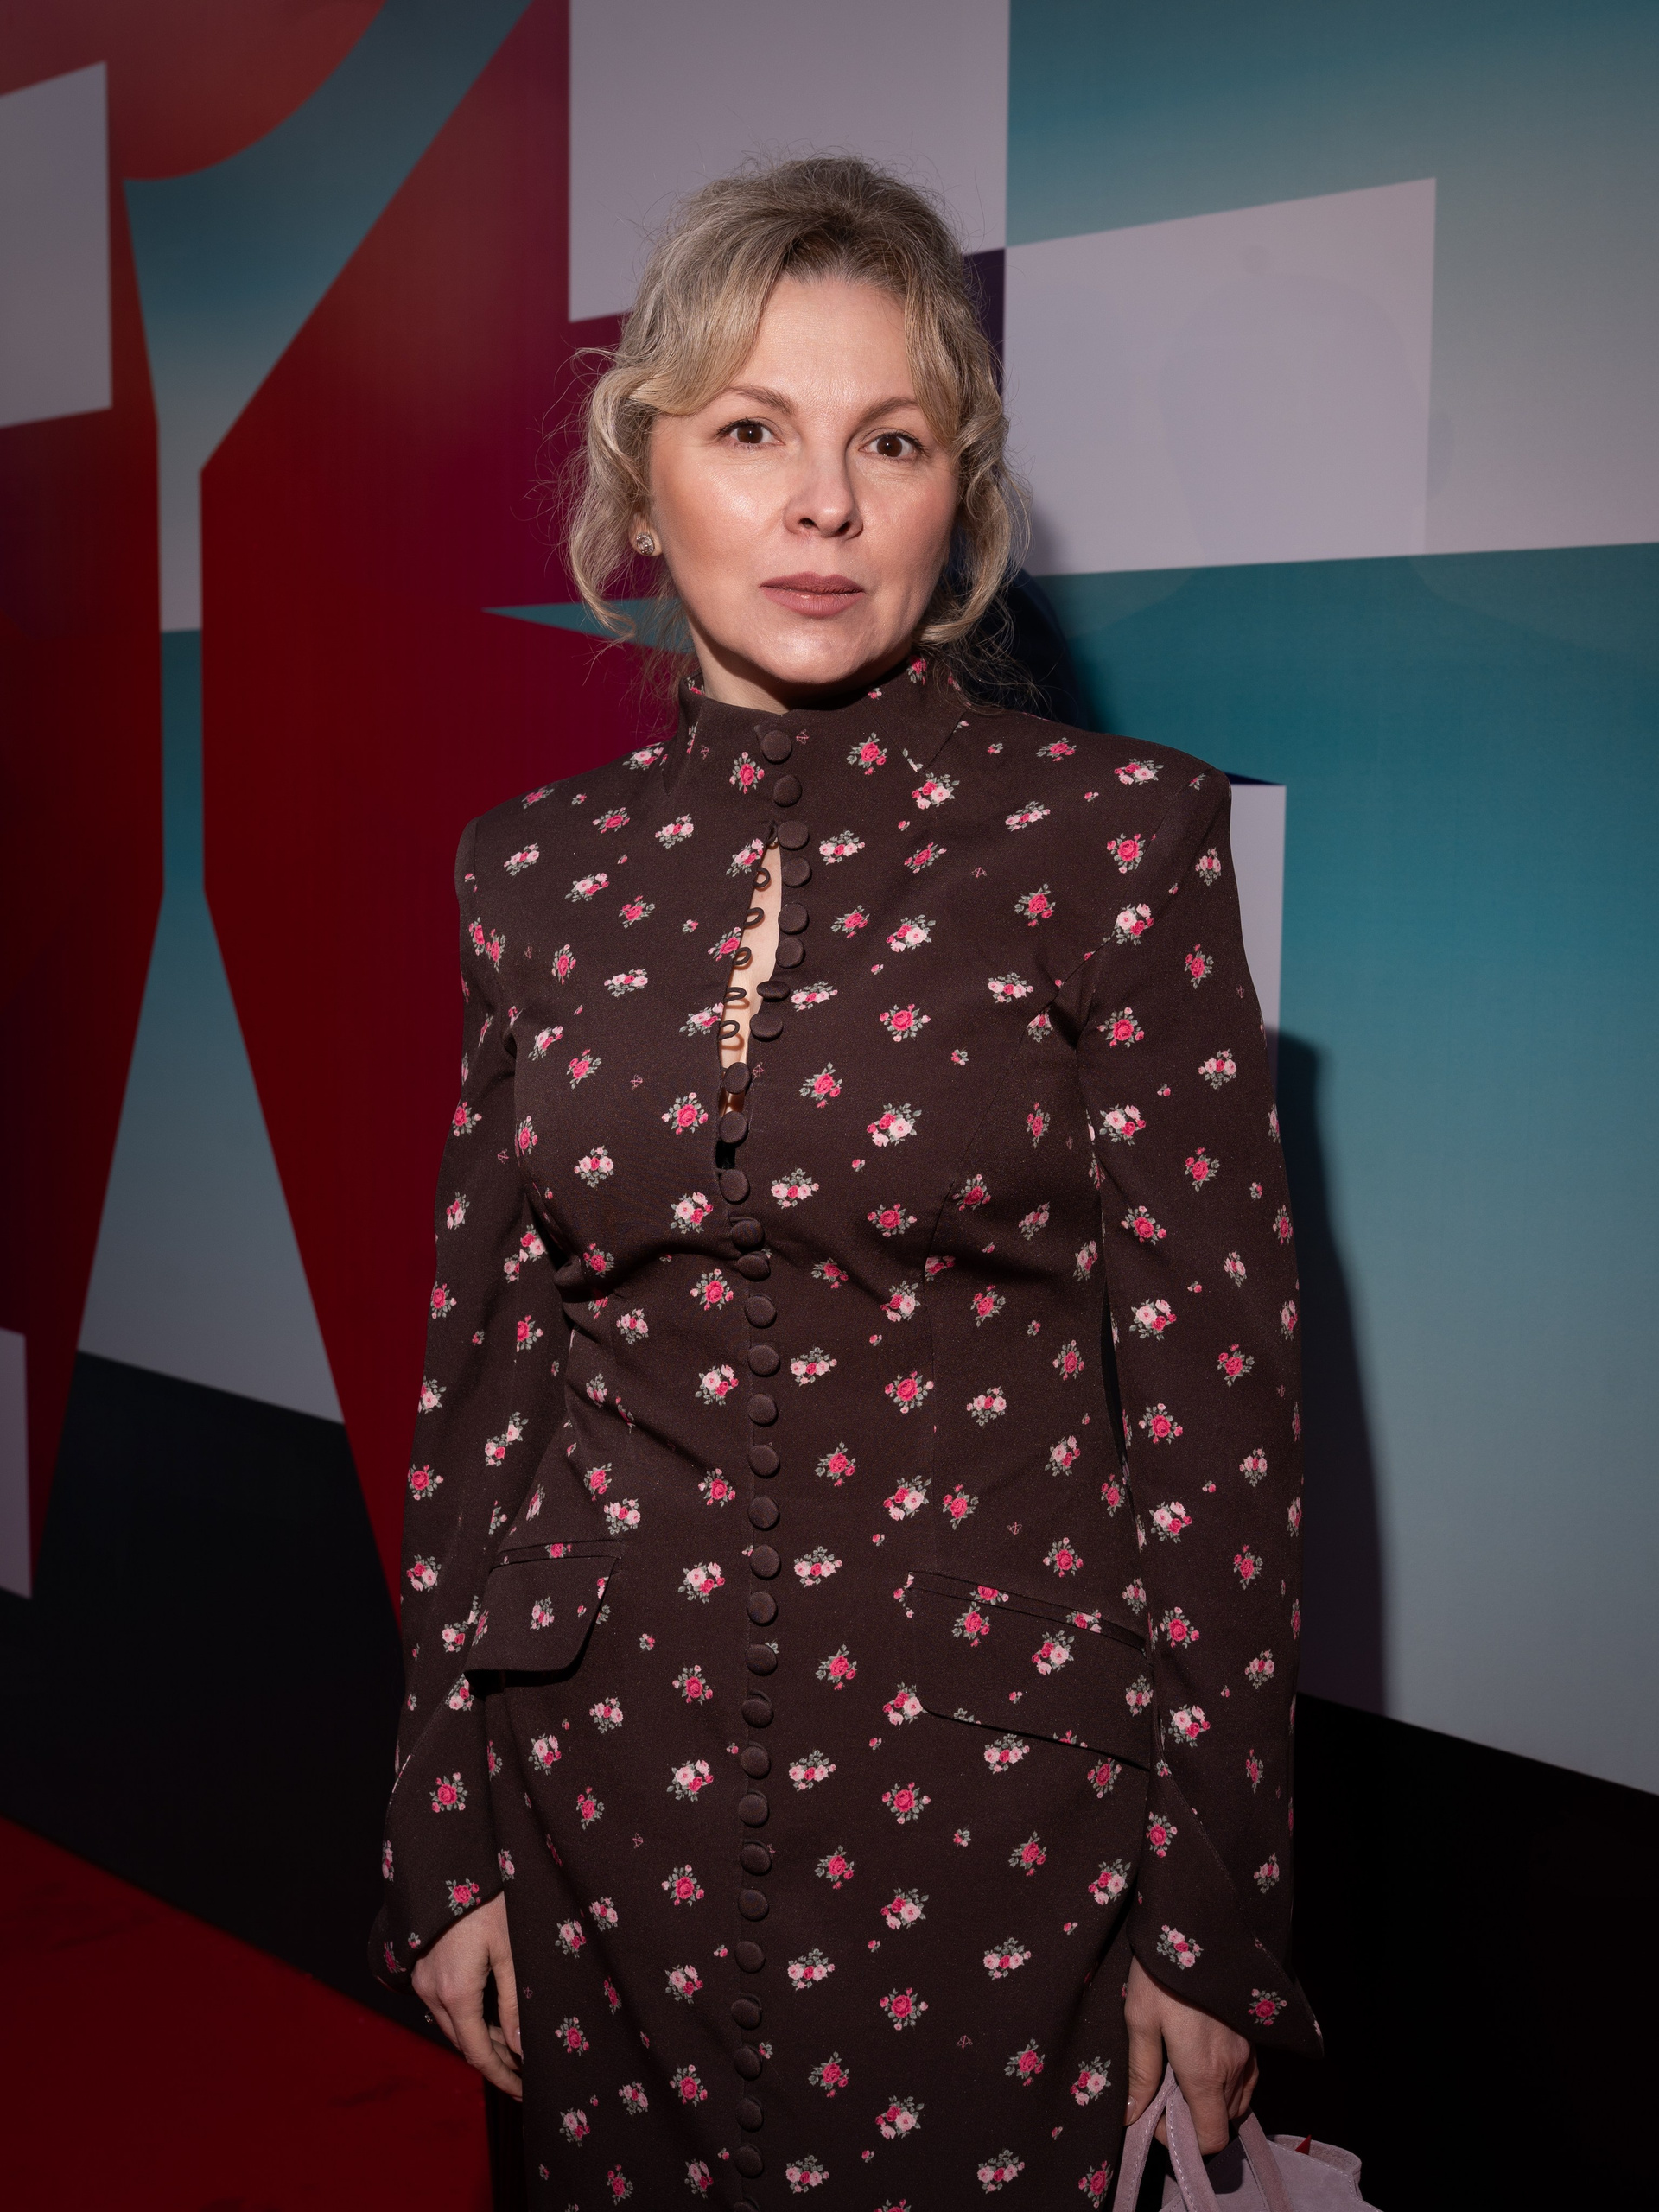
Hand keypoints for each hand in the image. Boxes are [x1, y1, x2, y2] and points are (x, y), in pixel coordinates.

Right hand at [411, 1890, 522, 2098]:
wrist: (450, 1862)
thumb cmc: (487, 1901)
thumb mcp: (510, 1951)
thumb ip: (513, 2003)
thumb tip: (520, 2048)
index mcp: (456, 1992)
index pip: (478, 2053)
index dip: (502, 2076)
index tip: (525, 2091)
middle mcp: (432, 1992)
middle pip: (464, 2044)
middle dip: (495, 2062)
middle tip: (526, 2074)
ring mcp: (422, 1981)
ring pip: (453, 2027)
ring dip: (481, 2041)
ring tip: (515, 2049)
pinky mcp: (422, 1969)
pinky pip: (445, 2008)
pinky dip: (468, 2021)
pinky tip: (491, 2019)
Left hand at [1124, 1953, 1257, 2154]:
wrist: (1200, 1925)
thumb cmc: (1162, 1971)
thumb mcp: (1140, 2019)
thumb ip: (1140, 2073)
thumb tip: (1131, 2116)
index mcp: (1205, 2073)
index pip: (1211, 2138)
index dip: (1183, 2141)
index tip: (1157, 2118)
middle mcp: (1234, 2069)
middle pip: (1224, 2122)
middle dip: (1194, 2120)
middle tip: (1163, 2094)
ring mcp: (1248, 2054)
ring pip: (1237, 2103)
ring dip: (1211, 2103)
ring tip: (1179, 2076)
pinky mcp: (1253, 2038)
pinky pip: (1247, 2080)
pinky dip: (1227, 2086)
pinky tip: (1202, 2061)